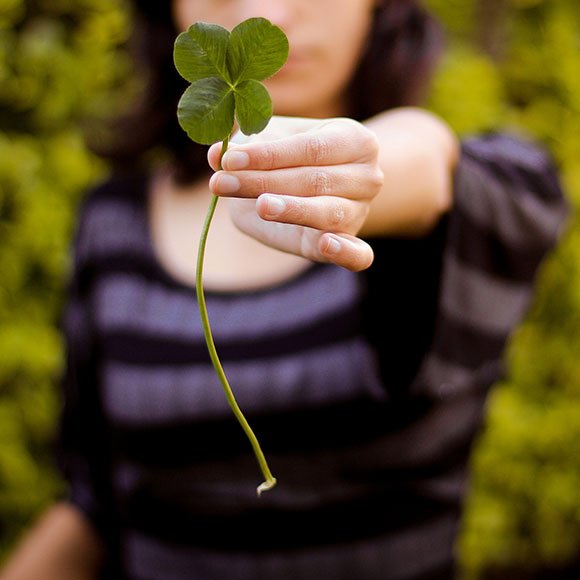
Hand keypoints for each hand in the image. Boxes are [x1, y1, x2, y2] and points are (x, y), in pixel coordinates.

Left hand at [207, 116, 383, 271]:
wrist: (304, 187)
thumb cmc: (286, 159)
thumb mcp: (266, 144)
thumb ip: (244, 146)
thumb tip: (215, 153)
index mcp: (354, 139)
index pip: (311, 147)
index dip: (268, 155)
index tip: (228, 159)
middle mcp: (367, 176)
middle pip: (315, 180)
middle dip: (264, 182)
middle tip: (220, 182)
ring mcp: (360, 212)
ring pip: (328, 213)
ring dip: (292, 210)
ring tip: (261, 205)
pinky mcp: (350, 244)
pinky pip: (358, 254)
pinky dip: (345, 253)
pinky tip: (326, 245)